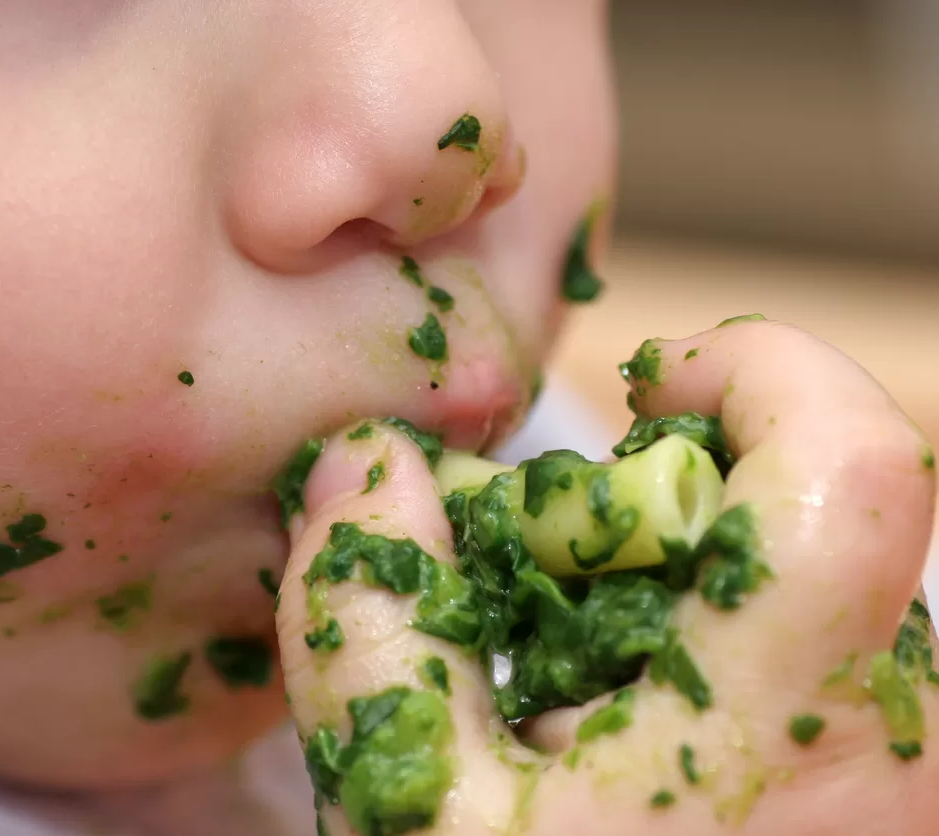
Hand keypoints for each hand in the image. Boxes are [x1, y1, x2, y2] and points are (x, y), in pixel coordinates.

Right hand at [277, 320, 937, 834]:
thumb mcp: (418, 818)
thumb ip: (368, 624)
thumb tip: (361, 465)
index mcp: (787, 725)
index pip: (861, 466)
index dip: (761, 371)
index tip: (648, 390)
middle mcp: (896, 735)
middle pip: (828, 498)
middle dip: (682, 488)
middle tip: (569, 566)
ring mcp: (914, 768)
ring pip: (828, 575)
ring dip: (697, 573)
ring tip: (588, 676)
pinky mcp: (901, 791)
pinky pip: (836, 648)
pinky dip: (729, 637)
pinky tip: (638, 724)